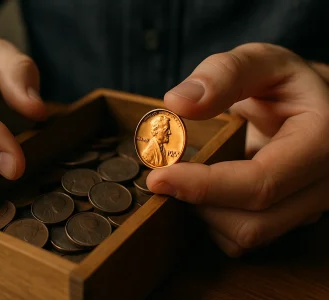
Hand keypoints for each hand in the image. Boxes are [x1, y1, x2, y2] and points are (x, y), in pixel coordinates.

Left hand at [146, 43, 328, 256]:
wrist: (312, 108)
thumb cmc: (287, 84)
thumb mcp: (262, 62)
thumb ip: (224, 75)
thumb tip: (177, 103)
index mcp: (321, 144)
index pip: (259, 184)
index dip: (203, 186)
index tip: (158, 177)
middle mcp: (323, 187)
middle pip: (251, 223)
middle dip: (198, 203)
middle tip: (165, 175)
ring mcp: (309, 208)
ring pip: (246, 237)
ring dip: (204, 214)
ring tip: (188, 178)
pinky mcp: (291, 218)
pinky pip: (246, 237)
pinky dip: (215, 221)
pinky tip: (206, 190)